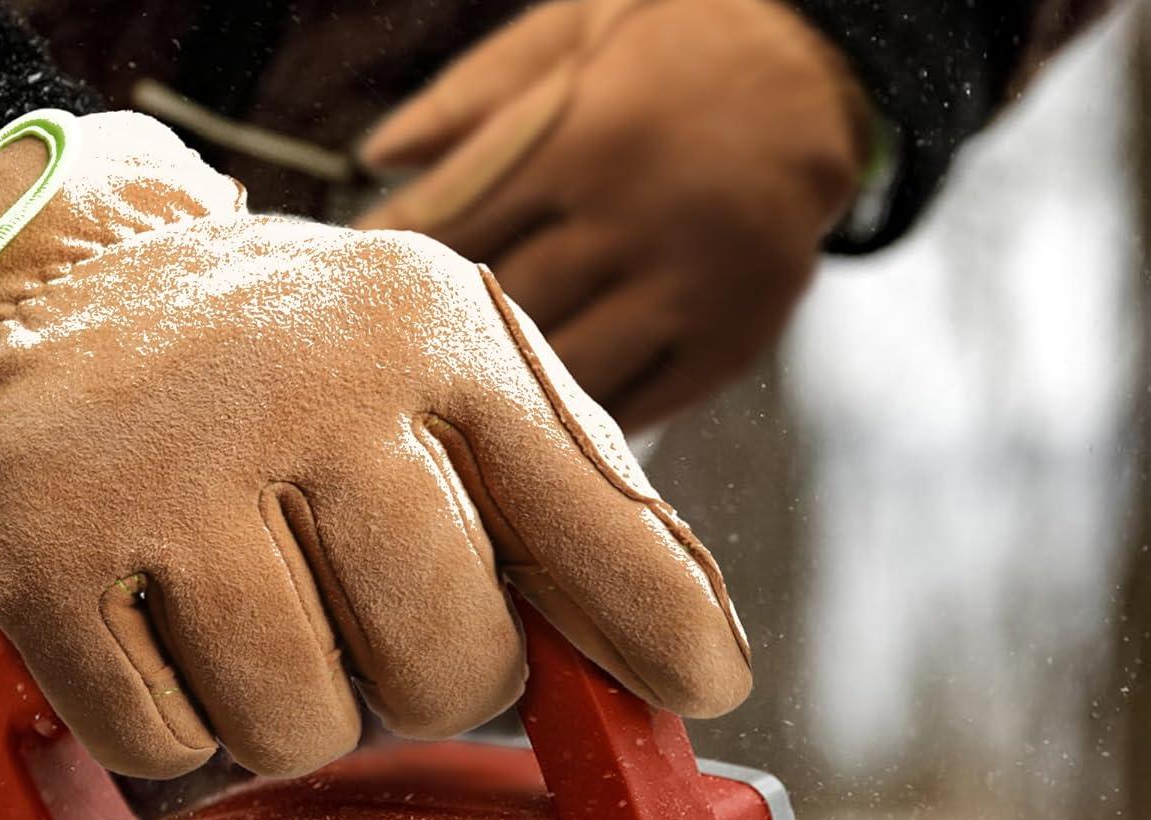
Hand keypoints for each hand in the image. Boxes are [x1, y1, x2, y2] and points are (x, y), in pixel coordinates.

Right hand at [0, 112, 748, 779]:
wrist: (58, 285)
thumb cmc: (281, 360)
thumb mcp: (444, 363)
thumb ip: (573, 500)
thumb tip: (689, 667)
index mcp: (426, 338)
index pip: (592, 523)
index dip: (656, 631)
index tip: (698, 690)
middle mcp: (303, 394)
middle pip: (446, 674)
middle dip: (419, 677)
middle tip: (358, 601)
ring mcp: (164, 478)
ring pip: (297, 732)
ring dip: (287, 703)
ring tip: (248, 599)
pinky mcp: (42, 560)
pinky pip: (163, 746)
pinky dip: (173, 716)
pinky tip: (158, 618)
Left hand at [360, 0, 868, 427]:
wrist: (825, 71)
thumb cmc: (678, 41)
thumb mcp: (573, 30)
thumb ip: (473, 95)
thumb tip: (372, 156)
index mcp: (582, 142)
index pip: (456, 227)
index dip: (393, 265)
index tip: (347, 292)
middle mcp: (634, 223)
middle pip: (503, 310)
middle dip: (436, 338)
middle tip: (382, 368)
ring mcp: (686, 290)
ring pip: (566, 372)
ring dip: (504, 394)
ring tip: (454, 407)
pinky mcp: (729, 341)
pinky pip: (638, 405)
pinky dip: (580, 423)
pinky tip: (536, 427)